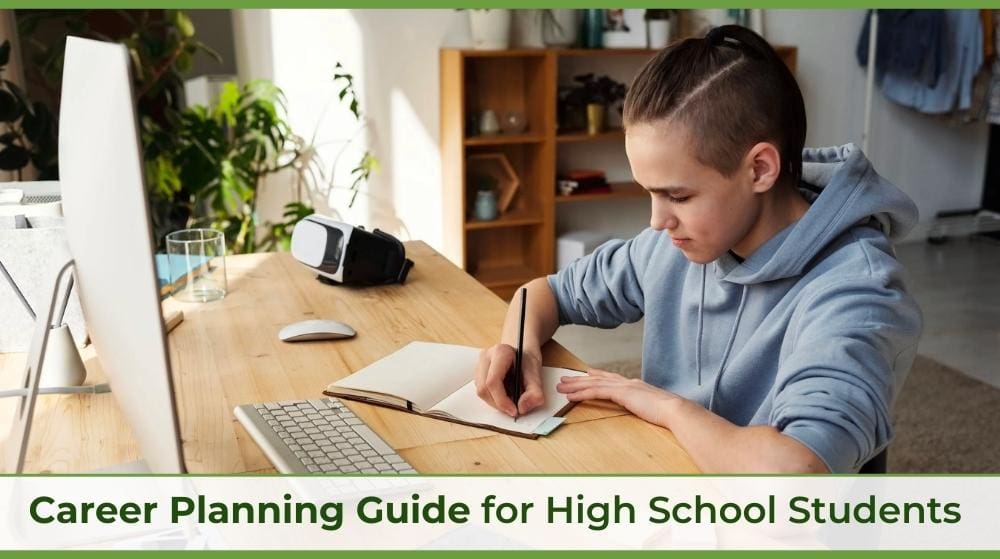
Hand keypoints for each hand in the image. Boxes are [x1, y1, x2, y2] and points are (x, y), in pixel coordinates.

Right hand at [474, 344, 544, 416]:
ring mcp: (479, 365)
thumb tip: (523, 407)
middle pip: (484, 388)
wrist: (522, 354)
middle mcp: (486, 357)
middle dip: (498, 404)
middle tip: (513, 410)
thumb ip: (534, 391)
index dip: (502, 400)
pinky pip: (481, 391)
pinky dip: (493, 399)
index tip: (514, 411)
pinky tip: (504, 395)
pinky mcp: (477, 374)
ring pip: (480, 392)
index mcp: (500, 352)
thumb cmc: (527, 362)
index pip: (493, 381)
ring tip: (510, 401)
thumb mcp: (536, 374)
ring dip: (495, 403)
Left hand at [556, 368, 682, 426]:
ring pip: (593, 384)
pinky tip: (571, 396)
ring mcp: (624, 386)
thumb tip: (646, 410)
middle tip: (565, 379)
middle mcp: (628, 382)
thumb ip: (646, 406)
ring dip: (575, 385)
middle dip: (580, 379)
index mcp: (636, 386)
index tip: (586, 373)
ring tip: (561, 386)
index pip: (612, 379)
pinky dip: (582, 393)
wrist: (676, 410)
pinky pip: (596, 392)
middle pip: (598, 379)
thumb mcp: (654, 408)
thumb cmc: (669, 414)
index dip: (597, 376)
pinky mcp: (621, 393)